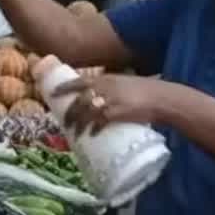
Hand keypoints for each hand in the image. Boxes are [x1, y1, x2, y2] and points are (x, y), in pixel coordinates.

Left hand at [52, 74, 168, 135]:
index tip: (51, 93)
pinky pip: (98, 122)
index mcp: (105, 79)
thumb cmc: (146, 91)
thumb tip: (96, 98)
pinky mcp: (116, 113)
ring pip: (85, 113)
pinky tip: (90, 135)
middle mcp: (104, 88)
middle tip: (64, 122)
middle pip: (78, 101)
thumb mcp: (124, 82)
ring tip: (74, 133)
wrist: (163, 98)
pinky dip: (92, 129)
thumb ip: (109, 88)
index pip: (78, 81)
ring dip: (77, 124)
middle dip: (69, 113)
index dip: (63, 88)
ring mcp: (109, 100)